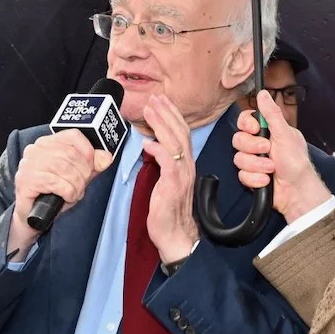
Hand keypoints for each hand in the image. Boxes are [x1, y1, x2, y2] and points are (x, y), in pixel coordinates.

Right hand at [9, 130, 113, 248]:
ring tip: (74, 193)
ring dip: (76, 185)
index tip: (92, 167)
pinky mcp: (26, 179)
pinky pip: (56, 182)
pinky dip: (67, 192)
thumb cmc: (54, 194)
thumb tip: (106, 157)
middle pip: (71, 154)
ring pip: (65, 169)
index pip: (74, 136)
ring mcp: (29, 163)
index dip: (89, 152)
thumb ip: (92, 166)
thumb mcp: (78, 177)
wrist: (34, 216)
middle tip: (81, 186)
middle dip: (83, 173)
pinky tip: (66, 197)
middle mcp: (36, 149)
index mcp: (49, 143)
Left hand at [141, 95, 199, 263]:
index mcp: (185, 164)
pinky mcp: (173, 185)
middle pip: (180, 133)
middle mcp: (187, 166)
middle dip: (167, 113)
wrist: (176, 235)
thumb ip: (163, 163)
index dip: (172, 116)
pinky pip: (168, 163)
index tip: (161, 101)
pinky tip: (147, 143)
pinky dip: (158, 150)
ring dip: (162, 124)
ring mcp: (182, 175)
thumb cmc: (169, 211)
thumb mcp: (166, 182)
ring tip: (151, 110)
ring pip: (174, 143)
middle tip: (155, 99)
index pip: (182, 133)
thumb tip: (152, 147)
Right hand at [233, 89, 330, 221]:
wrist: (297, 191)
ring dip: (256, 165)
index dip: (246, 125)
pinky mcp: (251, 176)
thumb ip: (272, 114)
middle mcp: (259, 144)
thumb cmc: (297, 163)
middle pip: (238, 139)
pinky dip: (255, 179)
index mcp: (268, 131)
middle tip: (268, 150)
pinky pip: (242, 175)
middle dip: (253, 148)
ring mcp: (254, 160)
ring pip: (238, 158)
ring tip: (271, 169)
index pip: (245, 120)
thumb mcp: (286, 135)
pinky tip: (266, 180)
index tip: (255, 129)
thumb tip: (263, 93)